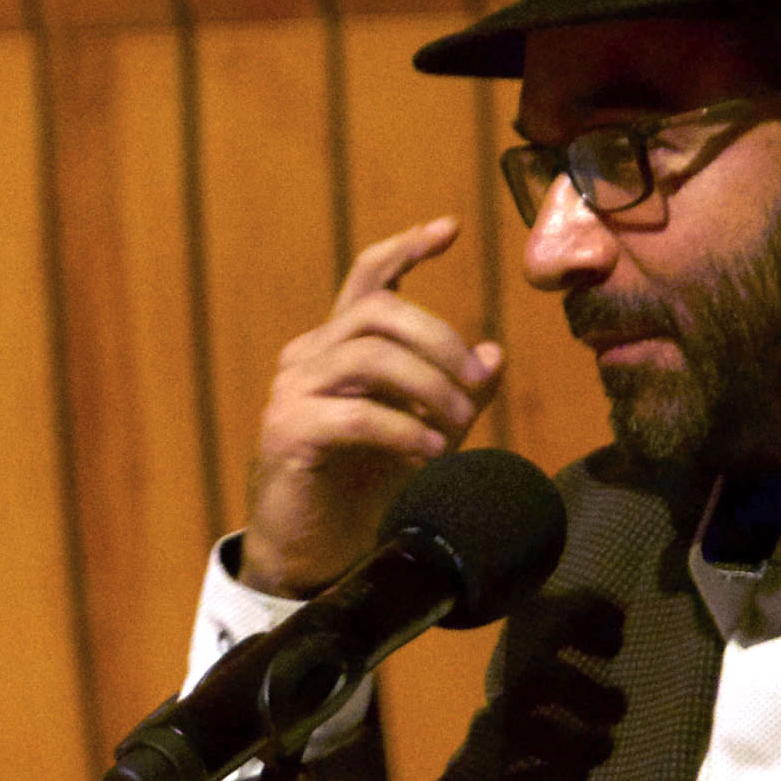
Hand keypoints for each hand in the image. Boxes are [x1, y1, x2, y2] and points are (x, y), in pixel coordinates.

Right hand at [241, 215, 503, 596]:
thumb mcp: (424, 432)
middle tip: (477, 382)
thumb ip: (455, 393)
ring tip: (460, 423)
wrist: (312, 553)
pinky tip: (431, 451)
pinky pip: (355, 414)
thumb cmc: (363, 490)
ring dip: (428, 385)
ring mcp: (292, 392)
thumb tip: (493, 351)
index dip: (406, 248)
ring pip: (369, 355)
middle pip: (378, 311)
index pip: (368, 279)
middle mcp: (309, 357)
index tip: (450, 227)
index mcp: (338, 347)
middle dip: (438, 338)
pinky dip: (403, 428)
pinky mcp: (287, 432)